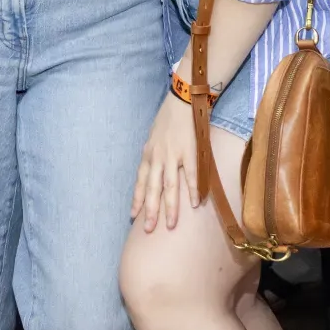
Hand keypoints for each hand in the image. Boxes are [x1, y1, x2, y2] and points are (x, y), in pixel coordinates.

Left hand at [131, 93, 200, 232]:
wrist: (183, 100)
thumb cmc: (168, 118)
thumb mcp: (153, 136)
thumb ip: (152, 154)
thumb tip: (150, 170)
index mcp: (148, 154)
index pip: (140, 182)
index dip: (137, 199)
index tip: (133, 216)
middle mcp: (158, 157)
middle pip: (152, 189)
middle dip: (150, 211)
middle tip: (148, 230)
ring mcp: (173, 155)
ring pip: (170, 186)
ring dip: (170, 207)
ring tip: (169, 225)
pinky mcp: (190, 151)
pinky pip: (192, 175)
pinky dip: (193, 190)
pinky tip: (195, 204)